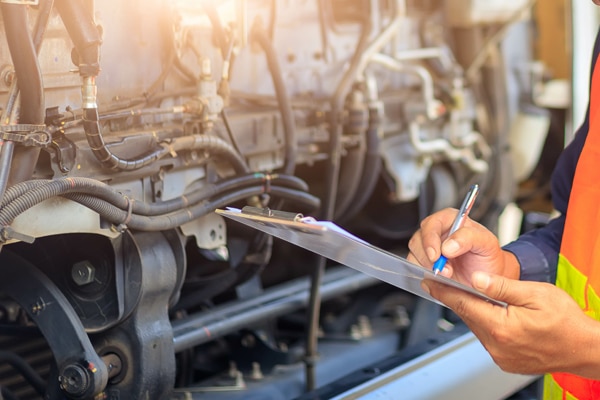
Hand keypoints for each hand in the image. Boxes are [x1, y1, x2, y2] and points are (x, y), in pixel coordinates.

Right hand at [407, 208, 518, 284]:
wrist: (488, 278)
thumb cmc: (488, 257)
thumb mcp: (487, 243)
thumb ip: (469, 238)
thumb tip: (448, 246)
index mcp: (451, 220)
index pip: (432, 223)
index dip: (431, 238)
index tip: (437, 255)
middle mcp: (437, 232)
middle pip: (418, 239)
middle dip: (429, 257)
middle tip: (444, 270)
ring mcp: (429, 248)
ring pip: (414, 253)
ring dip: (427, 267)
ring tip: (447, 275)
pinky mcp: (424, 263)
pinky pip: (414, 266)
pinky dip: (424, 274)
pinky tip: (439, 278)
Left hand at [422, 272, 599, 377]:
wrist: (586, 348)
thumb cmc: (567, 321)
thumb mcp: (536, 294)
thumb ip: (502, 287)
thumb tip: (476, 279)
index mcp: (501, 327)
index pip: (463, 305)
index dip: (444, 292)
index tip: (429, 282)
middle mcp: (497, 345)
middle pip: (468, 316)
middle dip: (458, 298)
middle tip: (446, 282)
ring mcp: (501, 356)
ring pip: (477, 327)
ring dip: (473, 311)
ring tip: (473, 295)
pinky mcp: (505, 361)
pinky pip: (487, 338)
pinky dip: (485, 324)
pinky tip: (492, 313)